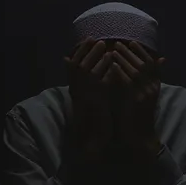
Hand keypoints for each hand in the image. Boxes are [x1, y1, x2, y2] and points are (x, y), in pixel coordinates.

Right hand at [64, 38, 114, 156]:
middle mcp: (76, 93)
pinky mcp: (93, 103)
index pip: (73, 67)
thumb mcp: (91, 101)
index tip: (88, 40)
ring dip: (97, 59)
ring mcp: (83, 97)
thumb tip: (97, 76)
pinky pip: (97, 84)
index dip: (80, 52)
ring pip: (86, 72)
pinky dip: (104, 72)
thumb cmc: (95, 122)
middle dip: (88, 52)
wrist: (94, 144)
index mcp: (75, 92)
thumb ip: (91, 86)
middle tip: (98, 40)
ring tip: (108, 49)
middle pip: (77, 66)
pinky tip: (112, 64)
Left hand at [111, 41, 165, 153]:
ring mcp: (146, 94)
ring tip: (113, 50)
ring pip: (136, 70)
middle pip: (143, 64)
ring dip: (124, 59)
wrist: (139, 137)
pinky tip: (113, 65)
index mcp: (155, 86)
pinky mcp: (136, 100)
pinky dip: (121, 72)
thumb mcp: (139, 97)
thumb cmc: (136, 118)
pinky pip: (129, 82)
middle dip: (130, 53)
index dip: (142, 52)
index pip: (152, 63)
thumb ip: (138, 83)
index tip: (132, 43)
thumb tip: (128, 71)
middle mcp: (152, 88)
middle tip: (118, 43)